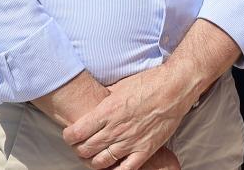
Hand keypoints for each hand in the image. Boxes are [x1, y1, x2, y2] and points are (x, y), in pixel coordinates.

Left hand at [62, 64, 195, 169]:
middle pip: (86, 149)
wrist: (174, 88)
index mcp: (107, 111)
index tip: (70, 134)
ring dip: (93, 161)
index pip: (77, 133)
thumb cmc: (148, 83)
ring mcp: (130, 142)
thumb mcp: (120, 86)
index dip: (69, 136)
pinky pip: (125, 169)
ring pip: (101, 162)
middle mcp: (115, 129)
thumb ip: (105, 99)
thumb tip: (93, 105)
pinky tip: (112, 166)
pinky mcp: (144, 150)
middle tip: (81, 145)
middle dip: (79, 149)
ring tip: (94, 155)